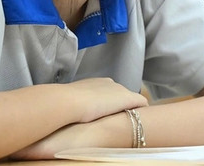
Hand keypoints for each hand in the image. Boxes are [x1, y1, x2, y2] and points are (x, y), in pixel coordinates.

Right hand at [11, 80, 144, 160]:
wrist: (67, 103)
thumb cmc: (61, 103)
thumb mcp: (66, 102)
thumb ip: (68, 104)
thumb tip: (57, 111)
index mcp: (95, 83)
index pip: (107, 91)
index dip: (109, 102)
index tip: (109, 112)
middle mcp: (109, 83)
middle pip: (121, 93)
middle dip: (124, 104)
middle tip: (125, 118)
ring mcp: (119, 90)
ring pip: (131, 99)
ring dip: (133, 108)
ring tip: (136, 120)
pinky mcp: (126, 99)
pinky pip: (141, 103)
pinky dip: (143, 110)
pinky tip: (146, 118)